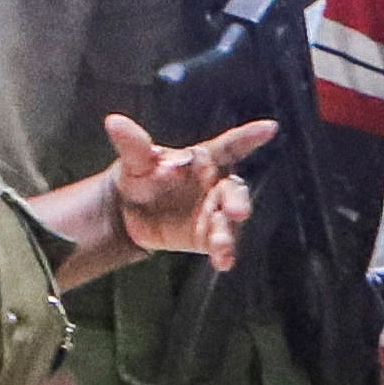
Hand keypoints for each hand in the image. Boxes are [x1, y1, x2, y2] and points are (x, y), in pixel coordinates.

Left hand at [102, 110, 270, 268]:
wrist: (127, 214)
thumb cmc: (141, 177)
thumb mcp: (135, 160)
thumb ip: (133, 144)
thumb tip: (114, 122)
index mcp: (203, 160)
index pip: (230, 146)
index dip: (249, 137)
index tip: (269, 128)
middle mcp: (215, 185)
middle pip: (235, 191)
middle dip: (239, 201)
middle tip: (237, 211)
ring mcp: (214, 212)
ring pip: (230, 221)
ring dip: (229, 234)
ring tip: (221, 245)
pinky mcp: (207, 237)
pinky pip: (221, 244)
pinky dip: (224, 253)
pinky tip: (223, 261)